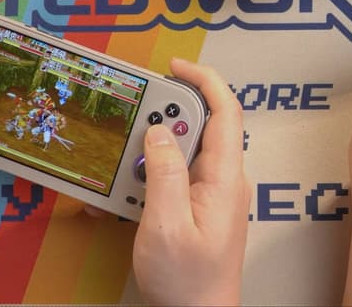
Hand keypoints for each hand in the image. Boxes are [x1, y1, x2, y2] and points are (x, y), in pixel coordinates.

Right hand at [133, 58, 249, 305]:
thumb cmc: (189, 282)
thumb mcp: (166, 225)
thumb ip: (163, 173)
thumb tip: (159, 130)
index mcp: (225, 177)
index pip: (226, 112)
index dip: (204, 80)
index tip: (175, 67)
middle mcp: (224, 179)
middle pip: (202, 126)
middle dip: (167, 115)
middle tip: (135, 117)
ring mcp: (213, 193)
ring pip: (184, 151)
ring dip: (153, 149)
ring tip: (125, 161)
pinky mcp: (199, 206)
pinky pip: (176, 176)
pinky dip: (151, 175)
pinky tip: (128, 191)